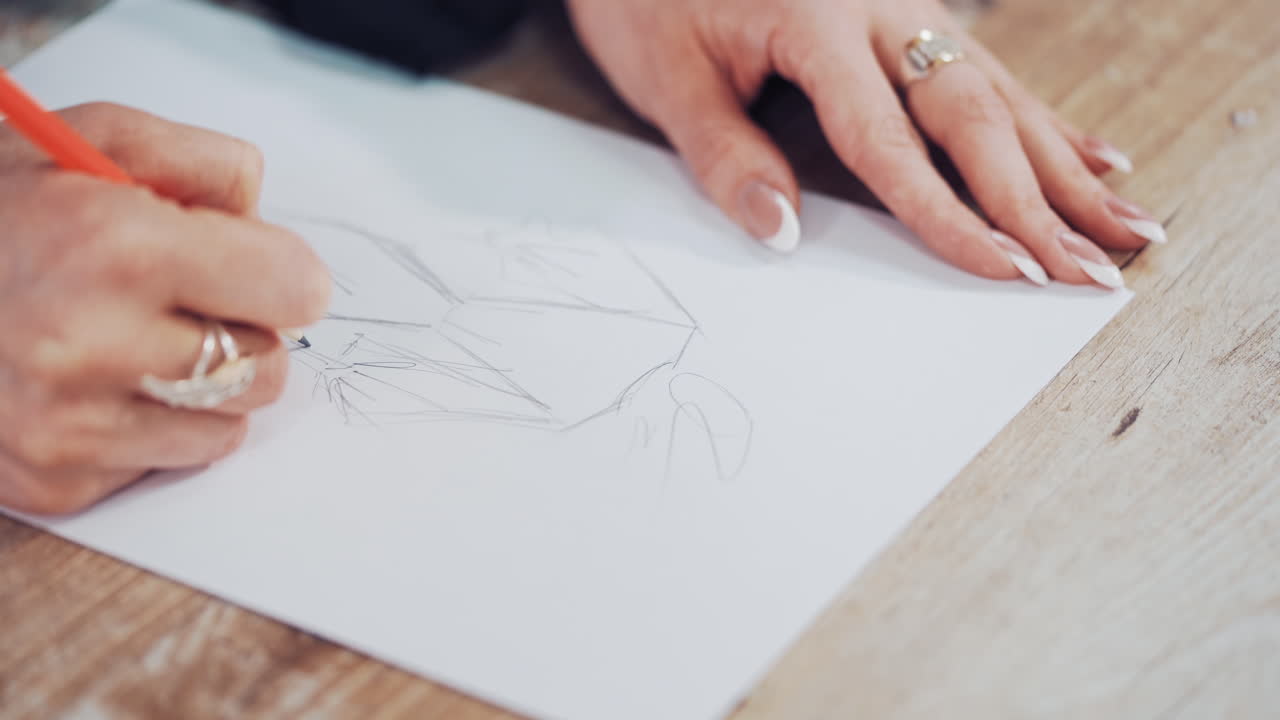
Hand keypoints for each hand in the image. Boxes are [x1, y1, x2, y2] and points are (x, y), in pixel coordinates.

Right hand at [0, 103, 330, 514]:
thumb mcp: (84, 140)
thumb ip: (198, 162)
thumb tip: (265, 219)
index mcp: (111, 248)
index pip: (292, 289)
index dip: (282, 272)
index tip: (257, 266)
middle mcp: (88, 346)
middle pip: (268, 367)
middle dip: (243, 331)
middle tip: (181, 303)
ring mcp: (66, 427)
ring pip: (226, 427)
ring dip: (201, 388)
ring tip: (132, 342)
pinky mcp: (53, 482)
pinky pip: (164, 463)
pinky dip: (148, 429)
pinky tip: (93, 385)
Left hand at [567, 0, 1165, 286]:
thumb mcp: (668, 78)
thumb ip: (726, 155)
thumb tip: (785, 235)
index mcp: (818, 22)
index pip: (893, 142)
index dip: (952, 216)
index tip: (1006, 272)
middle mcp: (879, 8)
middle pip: (975, 114)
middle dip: (1039, 202)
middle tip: (1094, 271)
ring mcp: (902, 7)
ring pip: (999, 93)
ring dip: (1064, 167)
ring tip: (1127, 225)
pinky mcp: (907, 15)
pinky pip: (987, 72)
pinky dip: (1043, 124)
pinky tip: (1091, 158)